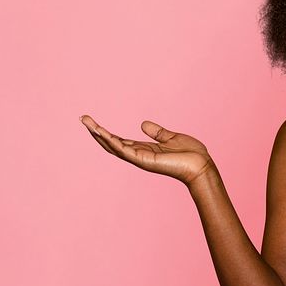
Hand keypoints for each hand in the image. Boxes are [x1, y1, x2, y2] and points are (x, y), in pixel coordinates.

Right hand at [79, 114, 215, 185]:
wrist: (201, 165)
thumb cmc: (190, 154)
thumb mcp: (171, 138)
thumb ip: (157, 132)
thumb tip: (142, 124)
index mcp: (144, 149)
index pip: (120, 140)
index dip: (106, 132)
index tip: (93, 122)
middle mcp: (139, 155)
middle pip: (111, 143)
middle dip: (96, 132)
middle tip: (83, 119)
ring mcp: (140, 158)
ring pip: (114, 146)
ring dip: (99, 135)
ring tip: (86, 122)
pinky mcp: (144, 160)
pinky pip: (124, 150)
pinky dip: (112, 142)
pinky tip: (102, 133)